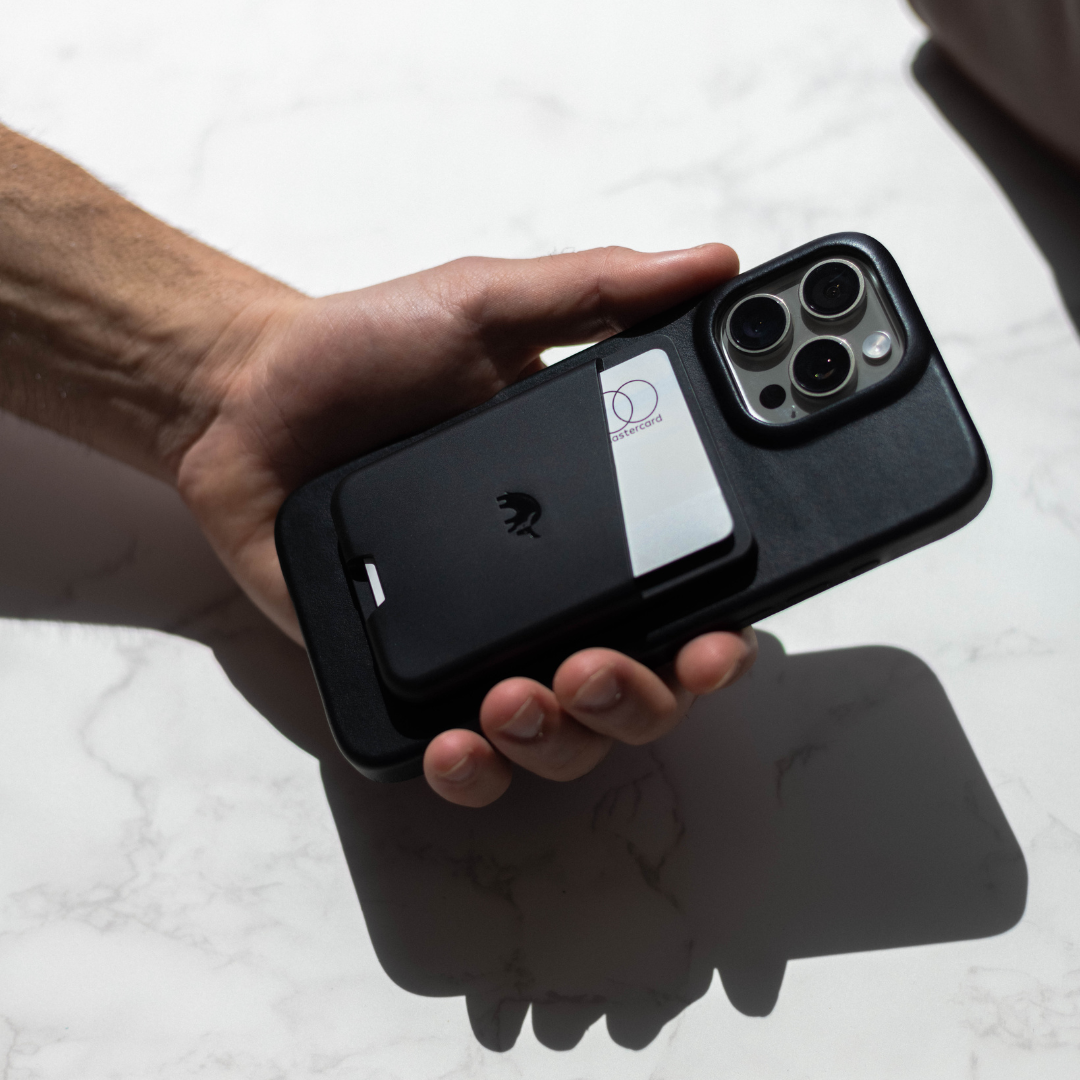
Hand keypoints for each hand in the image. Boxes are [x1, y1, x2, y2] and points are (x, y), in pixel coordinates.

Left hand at [176, 244, 756, 804]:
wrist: (248, 400)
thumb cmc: (368, 355)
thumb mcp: (489, 307)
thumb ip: (600, 292)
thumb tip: (712, 265)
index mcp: (591, 520)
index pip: (685, 600)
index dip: (716, 642)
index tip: (714, 645)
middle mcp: (550, 594)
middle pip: (637, 694)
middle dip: (637, 702)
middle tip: (593, 667)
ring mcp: (482, 643)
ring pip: (562, 740)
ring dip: (561, 739)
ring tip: (517, 698)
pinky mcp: (409, 676)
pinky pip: (465, 756)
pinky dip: (475, 770)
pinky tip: (460, 743)